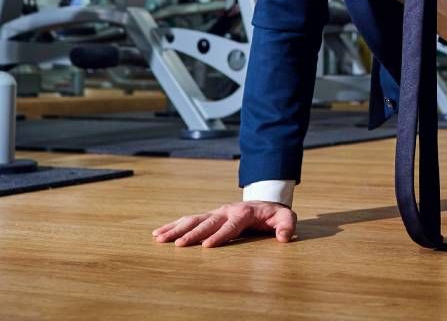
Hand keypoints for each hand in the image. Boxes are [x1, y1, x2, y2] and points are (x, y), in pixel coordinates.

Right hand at [152, 201, 296, 247]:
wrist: (265, 201)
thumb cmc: (274, 214)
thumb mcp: (286, 218)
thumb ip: (287, 226)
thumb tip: (284, 237)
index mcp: (244, 212)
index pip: (231, 225)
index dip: (220, 235)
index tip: (207, 246)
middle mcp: (226, 211)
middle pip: (208, 222)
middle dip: (193, 234)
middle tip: (179, 245)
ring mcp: (216, 212)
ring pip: (194, 220)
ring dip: (177, 229)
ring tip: (160, 238)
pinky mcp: (209, 216)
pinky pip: (190, 220)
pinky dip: (174, 226)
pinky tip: (159, 233)